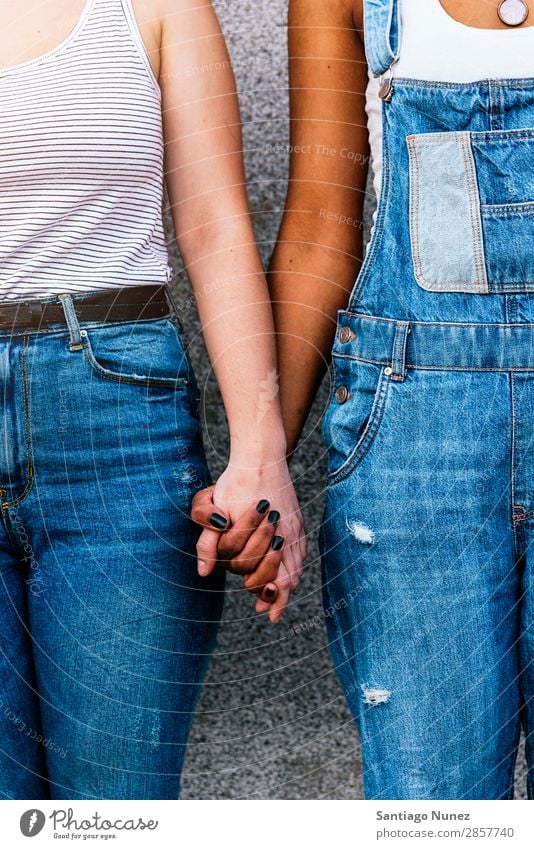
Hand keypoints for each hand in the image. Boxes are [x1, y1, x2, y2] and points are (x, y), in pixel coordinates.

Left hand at [191, 459, 306, 622]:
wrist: (261, 457)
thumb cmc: (235, 482)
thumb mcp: (214, 509)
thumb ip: (208, 542)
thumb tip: (203, 572)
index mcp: (266, 535)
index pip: (270, 576)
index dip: (264, 594)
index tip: (259, 608)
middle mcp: (287, 534)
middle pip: (288, 577)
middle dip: (276, 594)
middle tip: (264, 606)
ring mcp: (296, 527)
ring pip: (298, 566)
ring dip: (288, 584)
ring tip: (277, 597)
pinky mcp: (298, 519)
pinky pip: (302, 552)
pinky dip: (296, 566)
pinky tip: (288, 571)